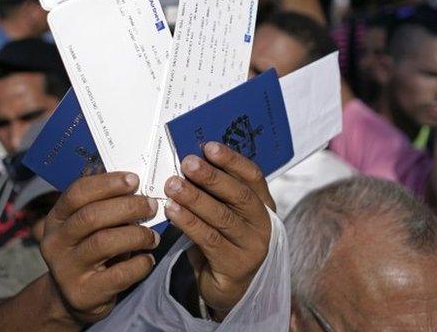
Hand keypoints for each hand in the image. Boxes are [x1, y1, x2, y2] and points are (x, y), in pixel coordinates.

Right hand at [40, 172, 159, 323]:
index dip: (107, 183)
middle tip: (151, 205)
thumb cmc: (90, 251)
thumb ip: (105, 205)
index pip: (77, 193)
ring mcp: (67, 269)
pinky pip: (118, 274)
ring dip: (136, 235)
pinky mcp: (84, 293)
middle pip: (91, 216)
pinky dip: (140, 264)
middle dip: (127, 207)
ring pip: (103, 243)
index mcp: (56, 218)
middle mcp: (56, 242)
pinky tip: (148, 259)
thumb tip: (136, 181)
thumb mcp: (89, 226)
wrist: (75, 297)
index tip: (134, 179)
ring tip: (153, 237)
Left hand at [164, 142, 273, 317]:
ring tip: (172, 185)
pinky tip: (172, 211)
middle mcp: (264, 224)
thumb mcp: (226, 214)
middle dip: (211, 177)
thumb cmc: (224, 242)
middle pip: (239, 195)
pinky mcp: (235, 265)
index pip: (253, 177)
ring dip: (195, 198)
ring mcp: (252, 246)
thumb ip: (217, 192)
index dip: (232, 160)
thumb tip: (191, 159)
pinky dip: (189, 222)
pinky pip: (209, 239)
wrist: (229, 289)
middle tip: (187, 163)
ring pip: (222, 217)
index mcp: (263, 205)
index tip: (209, 146)